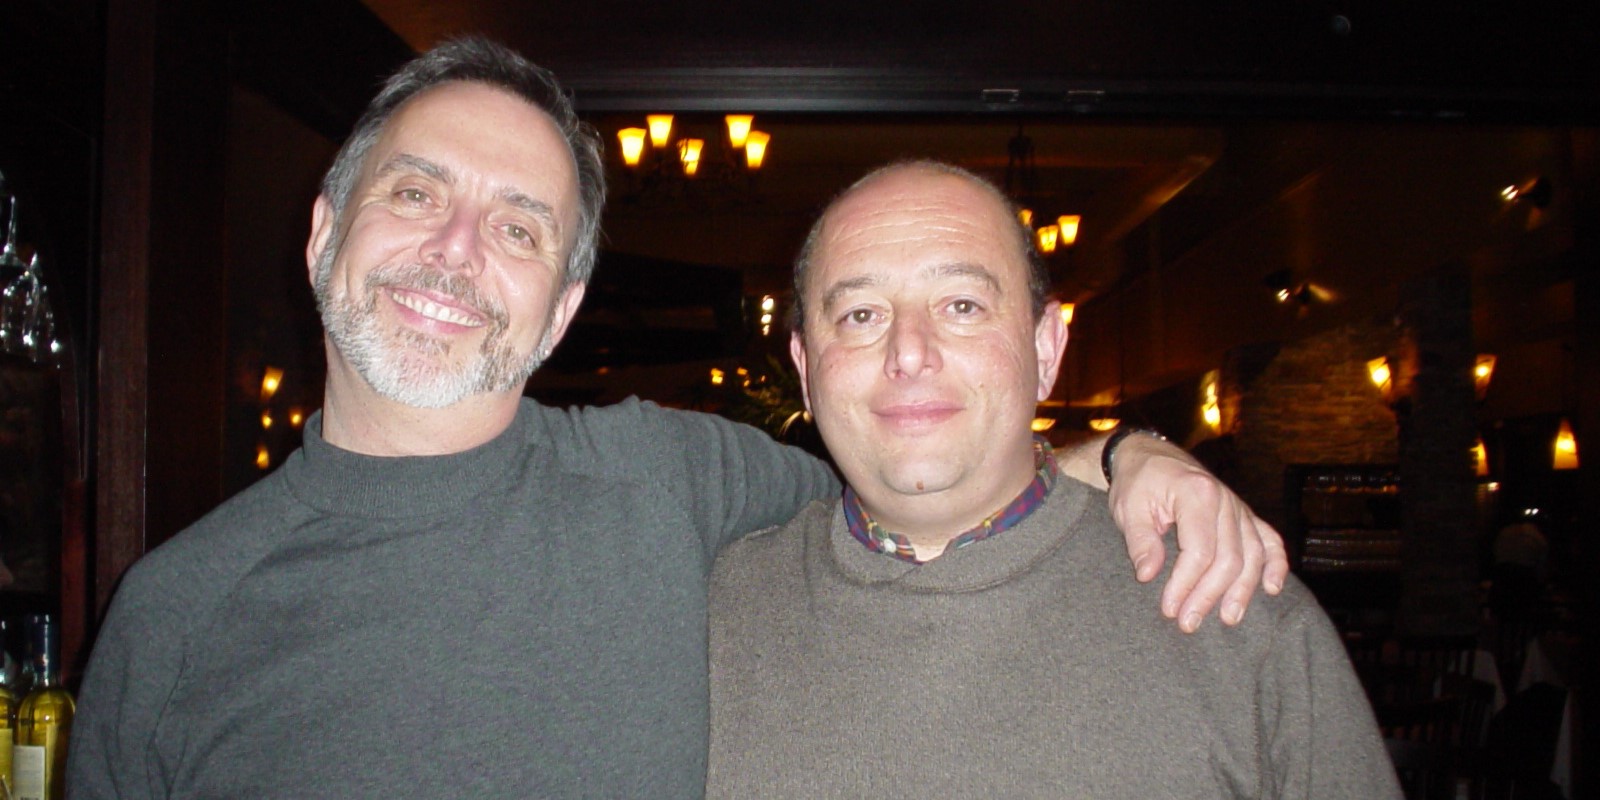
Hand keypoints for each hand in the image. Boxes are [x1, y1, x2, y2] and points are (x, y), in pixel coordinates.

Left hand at [1104, 432, 1287, 632]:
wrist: (1149, 456)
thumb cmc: (1137, 482)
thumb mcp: (1128, 507)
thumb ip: (1139, 540)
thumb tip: (1149, 574)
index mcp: (1197, 494)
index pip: (1199, 551)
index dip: (1185, 584)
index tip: (1169, 609)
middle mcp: (1225, 500)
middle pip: (1228, 559)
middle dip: (1209, 596)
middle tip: (1188, 623)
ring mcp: (1239, 507)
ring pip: (1252, 555)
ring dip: (1242, 591)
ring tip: (1228, 618)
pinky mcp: (1244, 514)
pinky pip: (1269, 539)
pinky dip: (1275, 564)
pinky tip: (1272, 588)